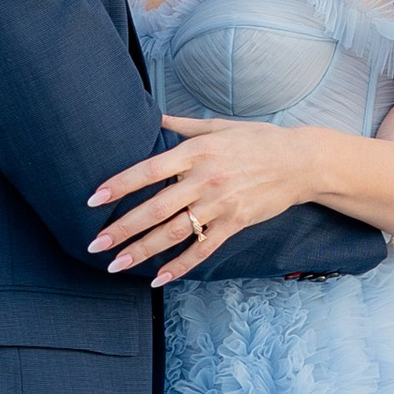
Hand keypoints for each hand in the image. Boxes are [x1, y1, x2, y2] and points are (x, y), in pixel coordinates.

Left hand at [87, 114, 333, 280]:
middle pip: (155, 208)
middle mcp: (205, 179)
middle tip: (94, 244)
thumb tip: (152, 115)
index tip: (94, 199)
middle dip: (122, 228)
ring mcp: (220, 204)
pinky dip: (180, 265)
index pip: (149, 170)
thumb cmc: (257, 140)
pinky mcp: (235, 223)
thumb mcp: (219, 126)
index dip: (120, 185)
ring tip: (116, 264)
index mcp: (197, 152)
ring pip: (174, 233)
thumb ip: (182, 126)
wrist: (300, 161)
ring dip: (142, 251)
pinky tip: (159, 277)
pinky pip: (203, 248)